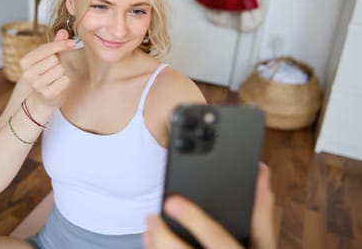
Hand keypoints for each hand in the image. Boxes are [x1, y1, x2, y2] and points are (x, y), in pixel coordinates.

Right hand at [19, 29, 75, 106]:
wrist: (43, 97)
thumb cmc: (46, 73)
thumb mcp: (49, 57)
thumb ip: (56, 44)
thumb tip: (64, 31)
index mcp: (25, 61)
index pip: (46, 48)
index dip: (61, 44)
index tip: (72, 43)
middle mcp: (27, 74)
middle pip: (54, 59)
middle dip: (58, 63)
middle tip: (53, 69)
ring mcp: (36, 85)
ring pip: (60, 69)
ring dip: (61, 73)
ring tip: (54, 78)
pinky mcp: (47, 94)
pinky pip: (64, 80)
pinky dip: (64, 81)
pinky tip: (57, 85)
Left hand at [143, 163, 275, 248]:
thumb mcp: (264, 244)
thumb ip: (260, 211)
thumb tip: (260, 171)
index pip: (217, 238)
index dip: (193, 220)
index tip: (172, 202)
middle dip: (162, 235)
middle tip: (151, 217)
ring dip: (156, 247)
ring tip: (148, 231)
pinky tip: (152, 246)